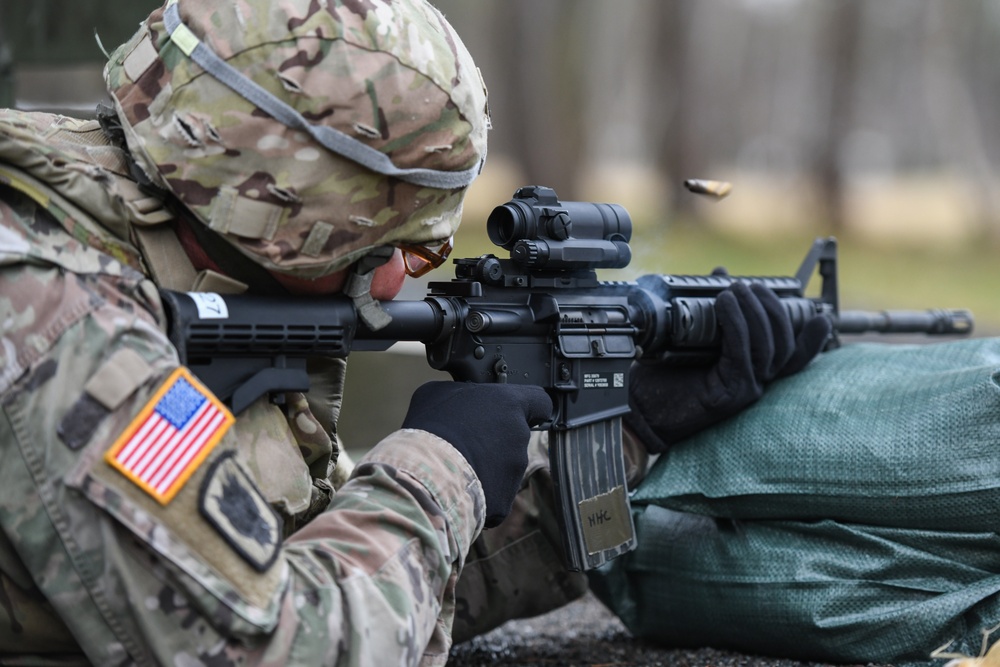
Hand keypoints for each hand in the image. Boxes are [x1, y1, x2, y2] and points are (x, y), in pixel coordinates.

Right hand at [402, 382, 552, 526]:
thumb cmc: (432, 427)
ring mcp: (515, 471)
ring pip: (503, 467)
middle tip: (466, 440)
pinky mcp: (504, 501)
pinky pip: (492, 494)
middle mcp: (520, 436)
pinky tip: (455, 487)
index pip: (540, 401)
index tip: (518, 411)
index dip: (530, 406)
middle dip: (494, 440)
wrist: (427, 474)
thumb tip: (460, 395)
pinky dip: (478, 492)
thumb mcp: (438, 392)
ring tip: (455, 465)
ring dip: (485, 466)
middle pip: (514, 437)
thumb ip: (461, 391)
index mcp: (509, 404)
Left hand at [624, 281, 831, 452]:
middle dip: (774, 310)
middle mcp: (755, 383)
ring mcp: (745, 390)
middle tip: (754, 286)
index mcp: (752, 371)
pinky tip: (724, 305)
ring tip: (736, 289)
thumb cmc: (662, 374)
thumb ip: (710, 305)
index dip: (812, 337)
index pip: (794, 355)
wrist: (637, 407)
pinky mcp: (729, 393)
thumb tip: (721, 272)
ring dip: (755, 312)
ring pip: (767, 348)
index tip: (817, 313)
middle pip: (785, 345)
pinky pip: (742, 353)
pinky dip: (737, 325)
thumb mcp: (690, 334)